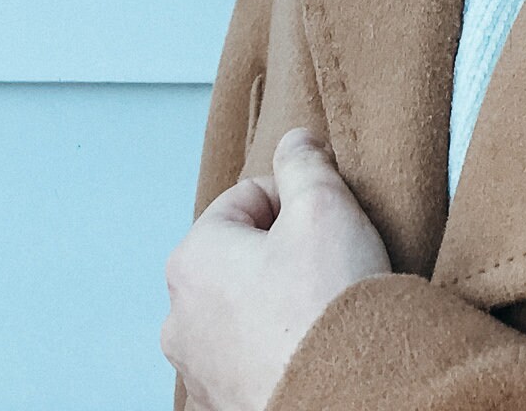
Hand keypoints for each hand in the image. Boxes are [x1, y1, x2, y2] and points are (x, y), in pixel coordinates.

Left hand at [162, 127, 391, 410]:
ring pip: (244, 307)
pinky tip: (308, 348)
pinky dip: (275, 347)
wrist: (346, 397)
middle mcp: (179, 318)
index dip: (296, 202)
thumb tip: (295, 142)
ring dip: (278, 301)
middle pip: (242, 254)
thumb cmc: (326, 306)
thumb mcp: (324, 205)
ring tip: (318, 310)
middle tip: (326, 266)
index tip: (325, 225)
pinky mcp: (221, 405)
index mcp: (191, 260)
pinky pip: (248, 356)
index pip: (248, 198)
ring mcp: (197, 369)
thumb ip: (304, 162)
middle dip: (284, 253)